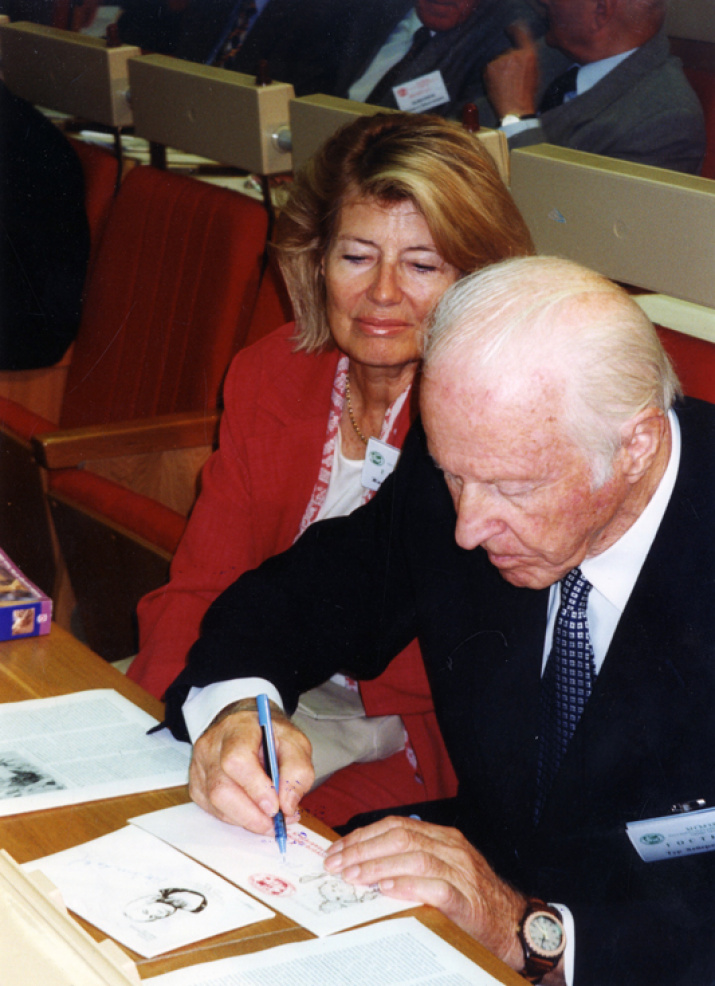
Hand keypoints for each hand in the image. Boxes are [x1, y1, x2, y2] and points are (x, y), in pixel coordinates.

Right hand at [188, 702, 313, 831]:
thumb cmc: (271, 735)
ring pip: (216, 804)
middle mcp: (211, 746)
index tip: (275, 807)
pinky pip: (214, 811)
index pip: (237, 760)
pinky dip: (236, 817)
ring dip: (246, 818)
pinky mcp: (197, 785)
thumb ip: (298, 772)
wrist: (248, 727)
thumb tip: (287, 806)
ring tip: (269, 818)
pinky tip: (252, 810)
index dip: (255, 788)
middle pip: (221, 789)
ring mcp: (200, 766)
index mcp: (237, 729)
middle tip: (276, 823)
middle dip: (251, 814)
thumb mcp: (296, 743)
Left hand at [323, 815, 527, 969]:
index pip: (395, 825)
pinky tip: (387, 889)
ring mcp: (461, 872)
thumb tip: (362, 864)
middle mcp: (452, 848)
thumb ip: (411, 863)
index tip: (337, 850)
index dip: (363, 836)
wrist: (516, 925)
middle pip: (400, 837)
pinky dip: (408, 885)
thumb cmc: (473, 901)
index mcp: (443, 837)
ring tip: (353, 876)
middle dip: (363, 849)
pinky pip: (436, 887)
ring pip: (414, 857)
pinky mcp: (467, 900)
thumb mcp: (442, 871)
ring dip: (378, 866)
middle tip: (337, 865)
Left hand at [484, 22, 539, 119]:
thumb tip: (521, 50)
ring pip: (499, 61)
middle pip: (508, 52)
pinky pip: (490, 68)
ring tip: (506, 85)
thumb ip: (528, 58)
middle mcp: (514, 53)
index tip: (509, 29)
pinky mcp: (489, 67)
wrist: (514, 110)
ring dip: (501, 69)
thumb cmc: (526, 95)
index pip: (520, 33)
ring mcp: (500, 60)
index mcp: (529, 54)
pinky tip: (498, 86)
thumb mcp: (535, 73)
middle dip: (509, 62)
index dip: (514, 29)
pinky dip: (492, 75)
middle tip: (513, 79)